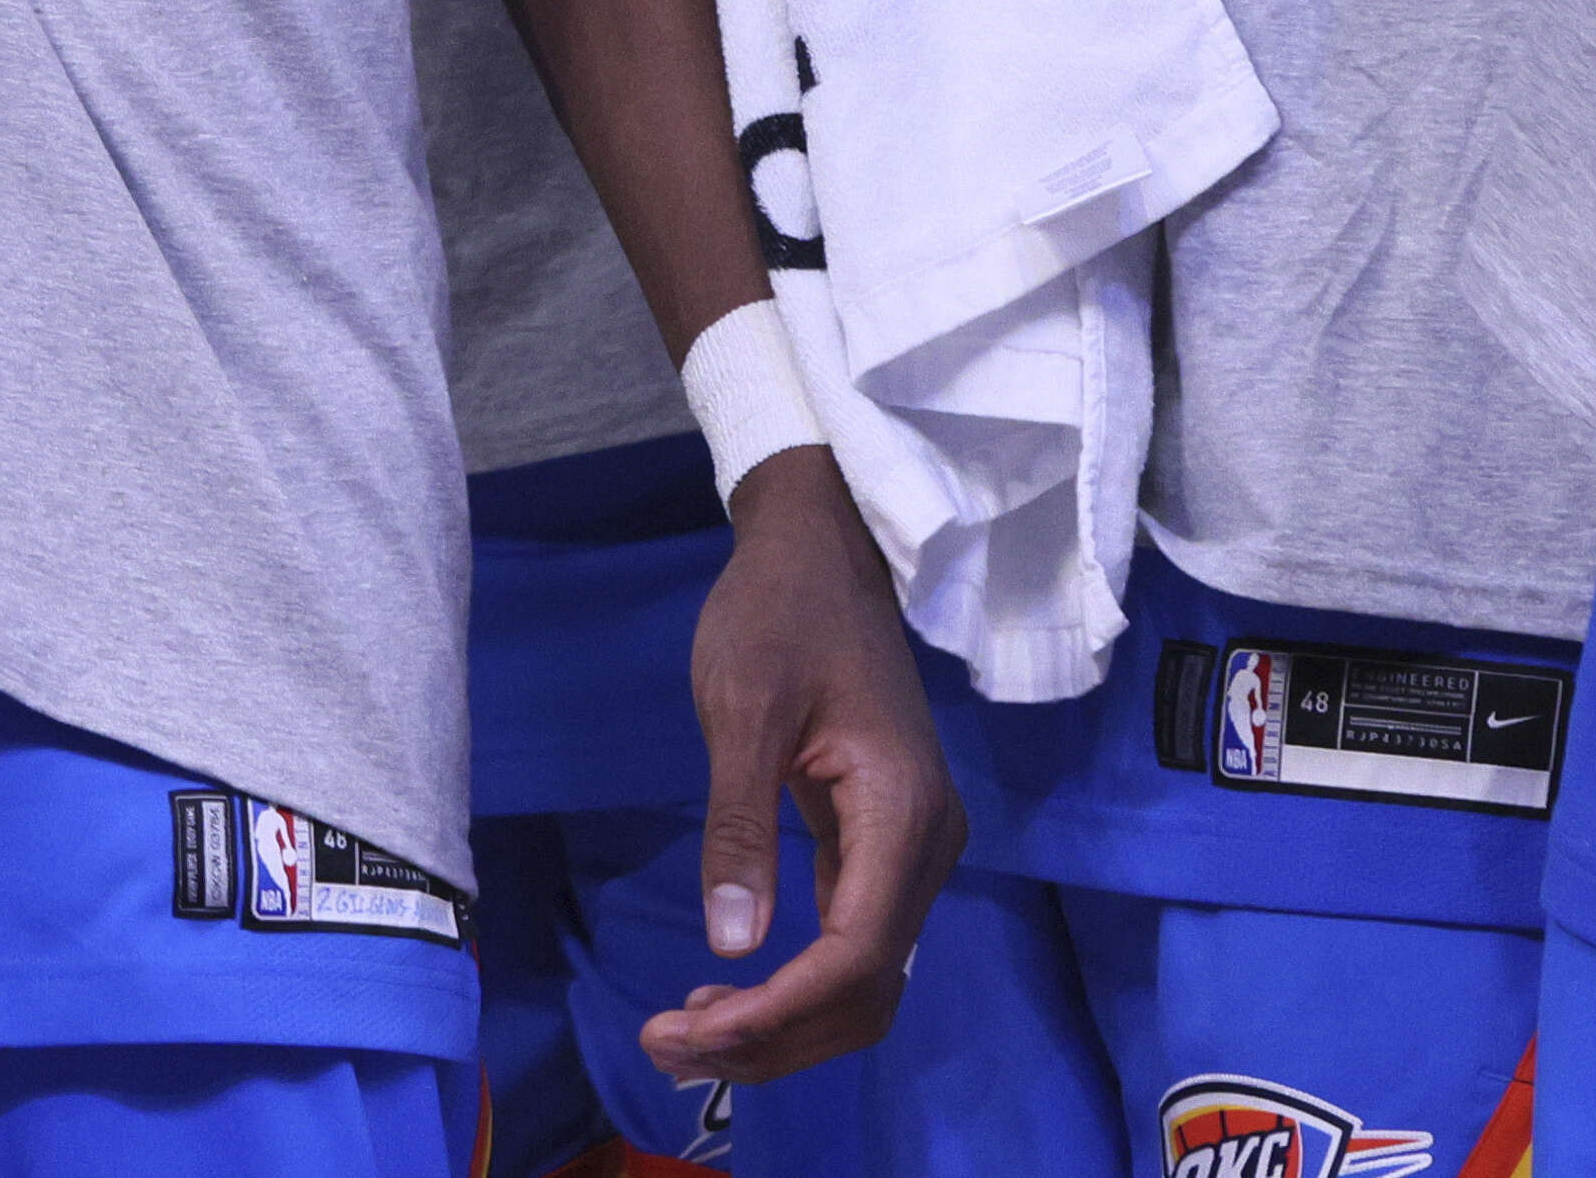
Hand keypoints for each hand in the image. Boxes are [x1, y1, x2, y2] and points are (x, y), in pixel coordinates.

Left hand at [643, 455, 959, 1077]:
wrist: (821, 548)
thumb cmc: (778, 613)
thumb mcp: (743, 708)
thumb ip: (740, 825)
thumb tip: (733, 945)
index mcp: (904, 814)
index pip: (858, 954)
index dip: (783, 1010)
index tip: (699, 1030)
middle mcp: (927, 846)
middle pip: (867, 990)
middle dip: (775, 1037)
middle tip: (668, 1047)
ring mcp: (911, 849)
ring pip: (864, 981)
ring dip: (784, 1025)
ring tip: (685, 1035)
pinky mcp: (882, 844)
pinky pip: (854, 944)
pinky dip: (796, 987)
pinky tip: (726, 996)